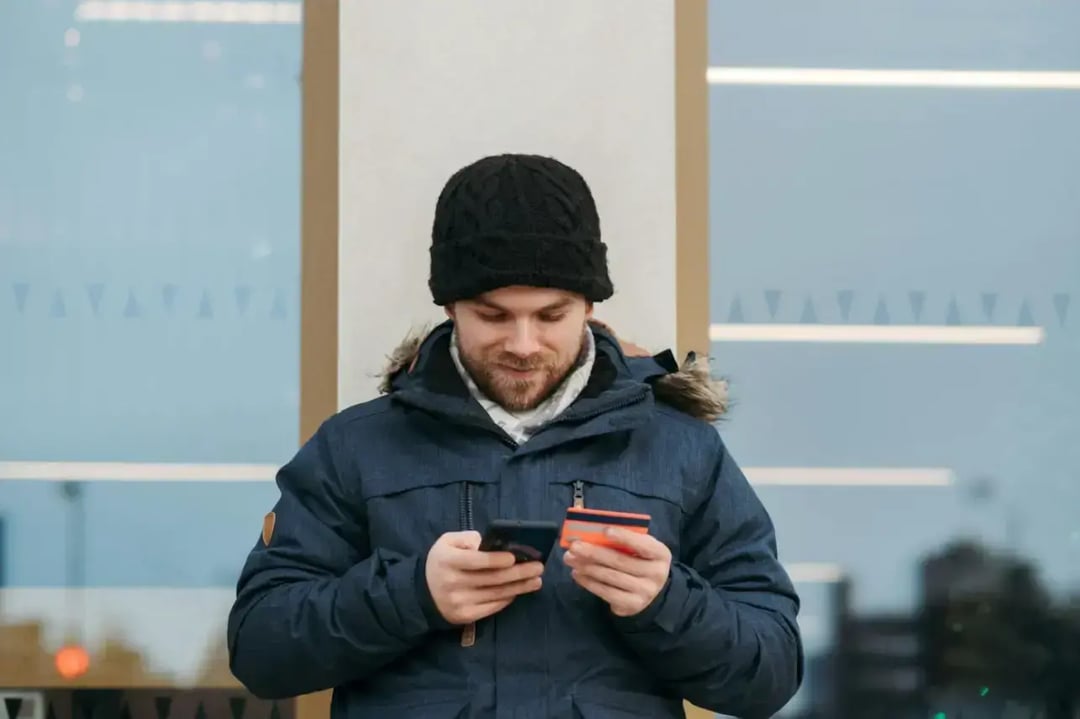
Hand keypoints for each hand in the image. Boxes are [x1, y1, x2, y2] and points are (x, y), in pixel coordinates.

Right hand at [425, 530, 543, 624]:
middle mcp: (453, 583)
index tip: (515, 557)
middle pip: (492, 578)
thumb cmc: (442, 561)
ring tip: (537, 580)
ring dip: (520, 587)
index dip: (497, 559)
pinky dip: (508, 598)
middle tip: (539, 567)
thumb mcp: (447, 542)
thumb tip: (490, 544)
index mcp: (448, 561)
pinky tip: (519, 591)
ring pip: (496, 594)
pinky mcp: (466, 616)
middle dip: (519, 573)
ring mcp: (460, 602)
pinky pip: (492, 607)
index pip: (476, 561)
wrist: (423, 592)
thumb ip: (468, 538)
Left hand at [563, 528, 671, 616]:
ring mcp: (645, 592)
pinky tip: (577, 574)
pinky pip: (606, 592)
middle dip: (594, 552)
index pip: (644, 544)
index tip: (605, 530)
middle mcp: (656, 574)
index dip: (624, 537)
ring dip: (587, 567)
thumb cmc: (640, 560)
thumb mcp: (640, 547)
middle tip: (574, 546)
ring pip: (610, 577)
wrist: (652, 590)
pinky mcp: (632, 605)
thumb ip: (623, 538)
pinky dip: (589, 582)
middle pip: (621, 561)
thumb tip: (590, 529)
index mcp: (660, 553)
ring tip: (570, 559)